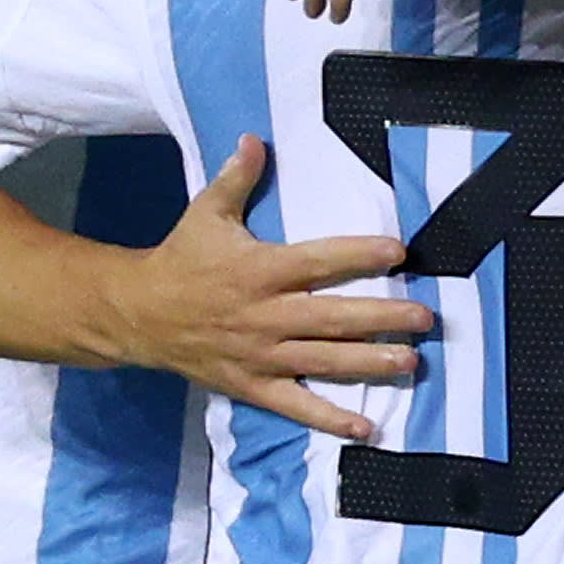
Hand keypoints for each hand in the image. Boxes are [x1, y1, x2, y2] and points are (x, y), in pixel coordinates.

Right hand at [96, 138, 428, 439]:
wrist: (138, 314)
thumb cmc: (181, 258)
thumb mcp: (205, 213)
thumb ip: (235, 178)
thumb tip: (255, 137)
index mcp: (259, 270)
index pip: (318, 262)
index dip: (359, 255)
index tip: (399, 251)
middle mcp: (265, 315)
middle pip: (332, 318)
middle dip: (382, 318)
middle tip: (425, 318)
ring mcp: (261, 355)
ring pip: (323, 362)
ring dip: (369, 363)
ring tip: (410, 362)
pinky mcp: (252, 386)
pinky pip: (296, 404)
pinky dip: (330, 418)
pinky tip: (365, 426)